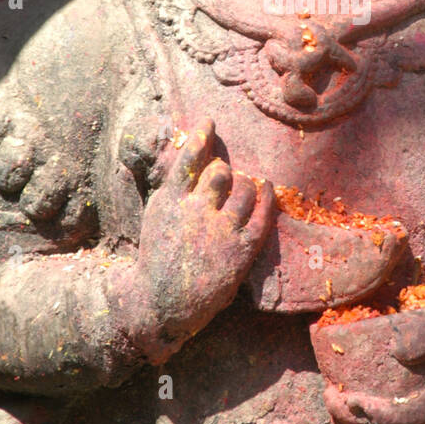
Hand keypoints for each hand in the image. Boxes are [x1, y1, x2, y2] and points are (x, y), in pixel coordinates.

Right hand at [135, 117, 274, 358]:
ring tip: (244, 187)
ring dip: (245, 183)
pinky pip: (262, 214)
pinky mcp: (240, 251)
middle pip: (221, 172)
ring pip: (244, 189)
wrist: (161, 302)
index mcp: (170, 202)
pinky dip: (267, 196)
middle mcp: (196, 212)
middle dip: (224, 170)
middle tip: (225, 177)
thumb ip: (175, 189)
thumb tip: (196, 159)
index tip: (209, 120)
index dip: (201, 135)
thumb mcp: (157, 216)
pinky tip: (267, 188)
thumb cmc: (159, 256)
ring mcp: (220, 231)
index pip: (189, 159)